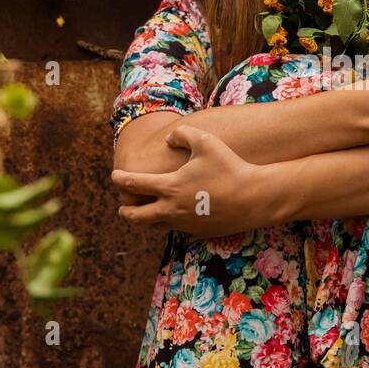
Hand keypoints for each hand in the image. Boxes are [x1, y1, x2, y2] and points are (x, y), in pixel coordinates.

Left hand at [111, 125, 284, 237]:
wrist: (253, 198)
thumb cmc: (229, 166)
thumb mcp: (205, 141)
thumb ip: (182, 135)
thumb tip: (168, 139)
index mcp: (169, 187)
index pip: (135, 185)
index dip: (121, 179)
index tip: (115, 176)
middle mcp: (172, 209)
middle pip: (137, 217)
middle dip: (126, 212)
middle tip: (122, 207)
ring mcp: (185, 224)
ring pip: (156, 226)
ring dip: (147, 220)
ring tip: (147, 213)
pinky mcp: (199, 232)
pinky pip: (178, 229)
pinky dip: (172, 221)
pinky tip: (178, 214)